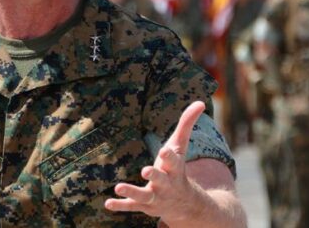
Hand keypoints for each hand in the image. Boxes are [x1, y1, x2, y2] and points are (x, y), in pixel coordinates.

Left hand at [104, 101, 206, 222]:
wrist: (183, 204)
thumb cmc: (177, 168)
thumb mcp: (180, 146)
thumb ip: (187, 124)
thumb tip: (200, 102)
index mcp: (174, 168)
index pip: (174, 161)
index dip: (170, 156)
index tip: (165, 150)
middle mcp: (166, 184)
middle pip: (161, 179)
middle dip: (154, 175)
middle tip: (145, 170)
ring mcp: (155, 196)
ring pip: (144, 195)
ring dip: (132, 191)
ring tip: (118, 187)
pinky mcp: (144, 206)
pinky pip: (131, 206)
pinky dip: (120, 205)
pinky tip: (108, 203)